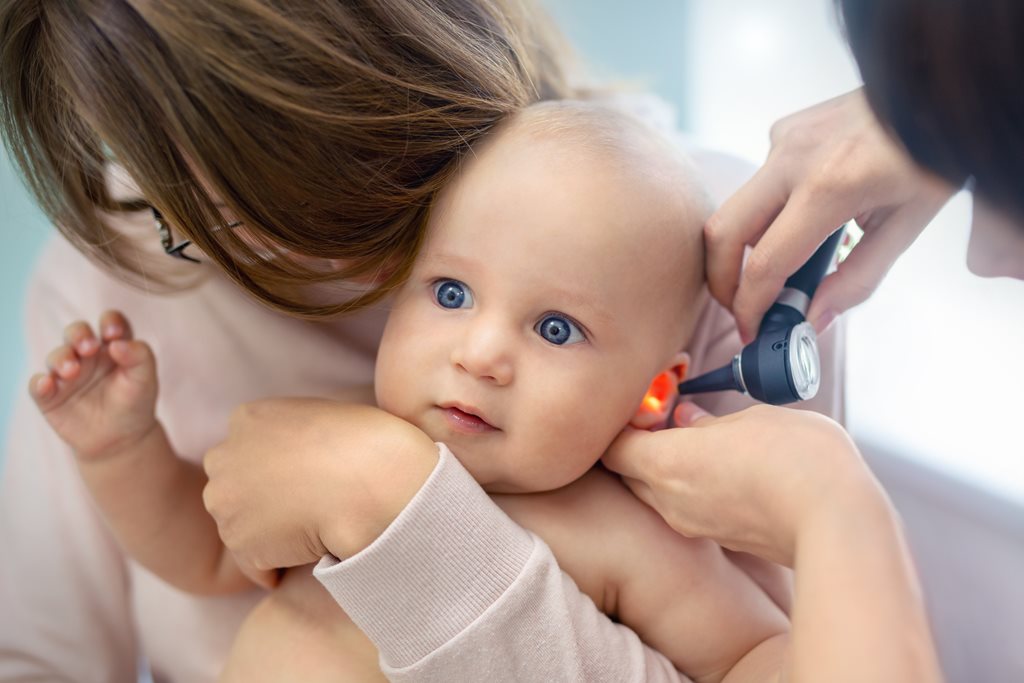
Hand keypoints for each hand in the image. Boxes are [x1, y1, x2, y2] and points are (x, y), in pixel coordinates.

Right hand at [29, 310, 158, 460]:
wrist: (122, 440)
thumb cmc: (135, 403)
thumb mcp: (145, 379)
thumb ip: (140, 356)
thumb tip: (117, 343)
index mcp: (113, 345)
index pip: (110, 322)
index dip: (110, 322)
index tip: (113, 333)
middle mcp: (87, 355)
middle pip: (77, 332)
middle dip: (79, 335)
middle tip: (89, 347)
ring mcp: (67, 373)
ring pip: (57, 356)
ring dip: (61, 359)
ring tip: (72, 371)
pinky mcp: (51, 395)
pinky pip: (38, 385)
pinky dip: (39, 384)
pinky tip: (46, 385)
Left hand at [202, 399, 437, 575]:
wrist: (366, 480)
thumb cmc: (361, 444)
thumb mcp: (318, 415)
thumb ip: (290, 433)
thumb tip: (292, 456)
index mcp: (247, 419)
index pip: (246, 450)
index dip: (276, 468)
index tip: (304, 477)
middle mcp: (224, 458)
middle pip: (233, 487)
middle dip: (258, 500)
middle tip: (303, 506)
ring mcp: (225, 501)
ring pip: (241, 526)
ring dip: (269, 533)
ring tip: (311, 528)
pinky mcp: (239, 542)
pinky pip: (256, 564)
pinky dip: (278, 565)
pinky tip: (309, 551)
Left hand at [602, 402, 878, 565]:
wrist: (838, 523)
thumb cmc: (795, 458)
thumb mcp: (751, 420)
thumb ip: (710, 421)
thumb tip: (688, 418)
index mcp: (665, 464)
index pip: (612, 448)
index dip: (623, 423)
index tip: (649, 403)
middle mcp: (669, 501)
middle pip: (629, 473)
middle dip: (642, 445)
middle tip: (672, 417)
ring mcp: (695, 526)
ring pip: (659, 493)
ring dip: (669, 468)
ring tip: (703, 440)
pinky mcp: (723, 540)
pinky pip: (690, 510)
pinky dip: (694, 488)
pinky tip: (727, 468)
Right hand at [705, 89, 953, 341]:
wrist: (934, 88)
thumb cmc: (932, 157)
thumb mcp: (906, 226)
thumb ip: (857, 279)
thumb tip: (812, 319)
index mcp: (829, 189)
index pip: (766, 263)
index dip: (751, 306)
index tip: (752, 331)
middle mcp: (793, 159)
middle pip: (723, 233)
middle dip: (721, 280)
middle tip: (741, 307)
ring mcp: (782, 139)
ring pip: (737, 208)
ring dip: (746, 246)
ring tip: (779, 268)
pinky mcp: (782, 129)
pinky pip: (760, 183)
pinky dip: (770, 212)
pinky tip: (805, 214)